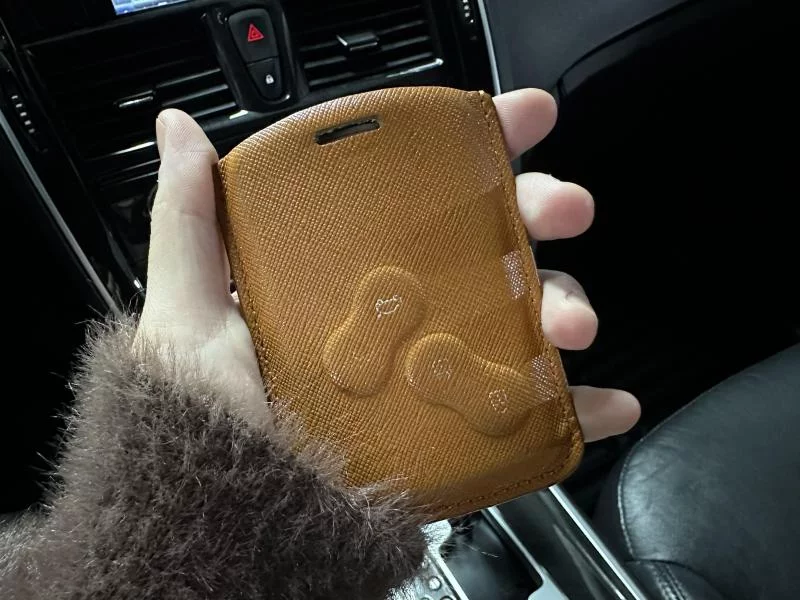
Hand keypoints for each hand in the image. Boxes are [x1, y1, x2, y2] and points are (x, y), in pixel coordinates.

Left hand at [136, 90, 639, 440]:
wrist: (231, 525)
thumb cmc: (202, 424)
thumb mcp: (190, 315)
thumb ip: (192, 225)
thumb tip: (180, 132)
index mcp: (357, 273)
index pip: (426, 194)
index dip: (481, 149)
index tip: (523, 118)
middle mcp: (407, 315)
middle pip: (493, 245)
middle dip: (541, 212)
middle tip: (562, 207)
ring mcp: (439, 373)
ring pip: (526, 321)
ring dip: (569, 306)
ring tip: (569, 321)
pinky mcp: (459, 431)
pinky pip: (534, 412)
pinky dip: (583, 407)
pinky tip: (610, 403)